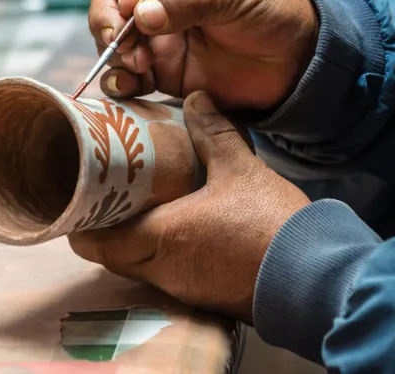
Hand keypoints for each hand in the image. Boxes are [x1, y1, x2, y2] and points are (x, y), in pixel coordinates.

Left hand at [68, 91, 309, 321]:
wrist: (315, 276)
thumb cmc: (270, 223)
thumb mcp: (240, 168)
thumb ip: (213, 133)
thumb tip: (195, 98)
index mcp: (161, 238)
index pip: (97, 244)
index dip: (81, 225)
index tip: (79, 201)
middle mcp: (163, 269)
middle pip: (112, 258)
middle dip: (105, 230)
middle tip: (108, 198)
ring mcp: (183, 288)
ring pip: (138, 268)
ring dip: (132, 242)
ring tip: (138, 207)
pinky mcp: (204, 296)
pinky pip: (166, 275)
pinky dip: (160, 254)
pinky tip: (175, 228)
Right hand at [89, 0, 317, 110]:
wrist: (296, 59)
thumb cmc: (269, 7)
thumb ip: (186, 0)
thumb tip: (140, 14)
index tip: (132, 4)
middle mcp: (157, 0)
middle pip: (109, 3)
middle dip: (107, 22)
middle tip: (123, 41)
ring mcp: (157, 39)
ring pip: (112, 42)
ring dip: (114, 54)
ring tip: (139, 65)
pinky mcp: (163, 73)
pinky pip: (128, 79)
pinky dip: (119, 83)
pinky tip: (128, 87)